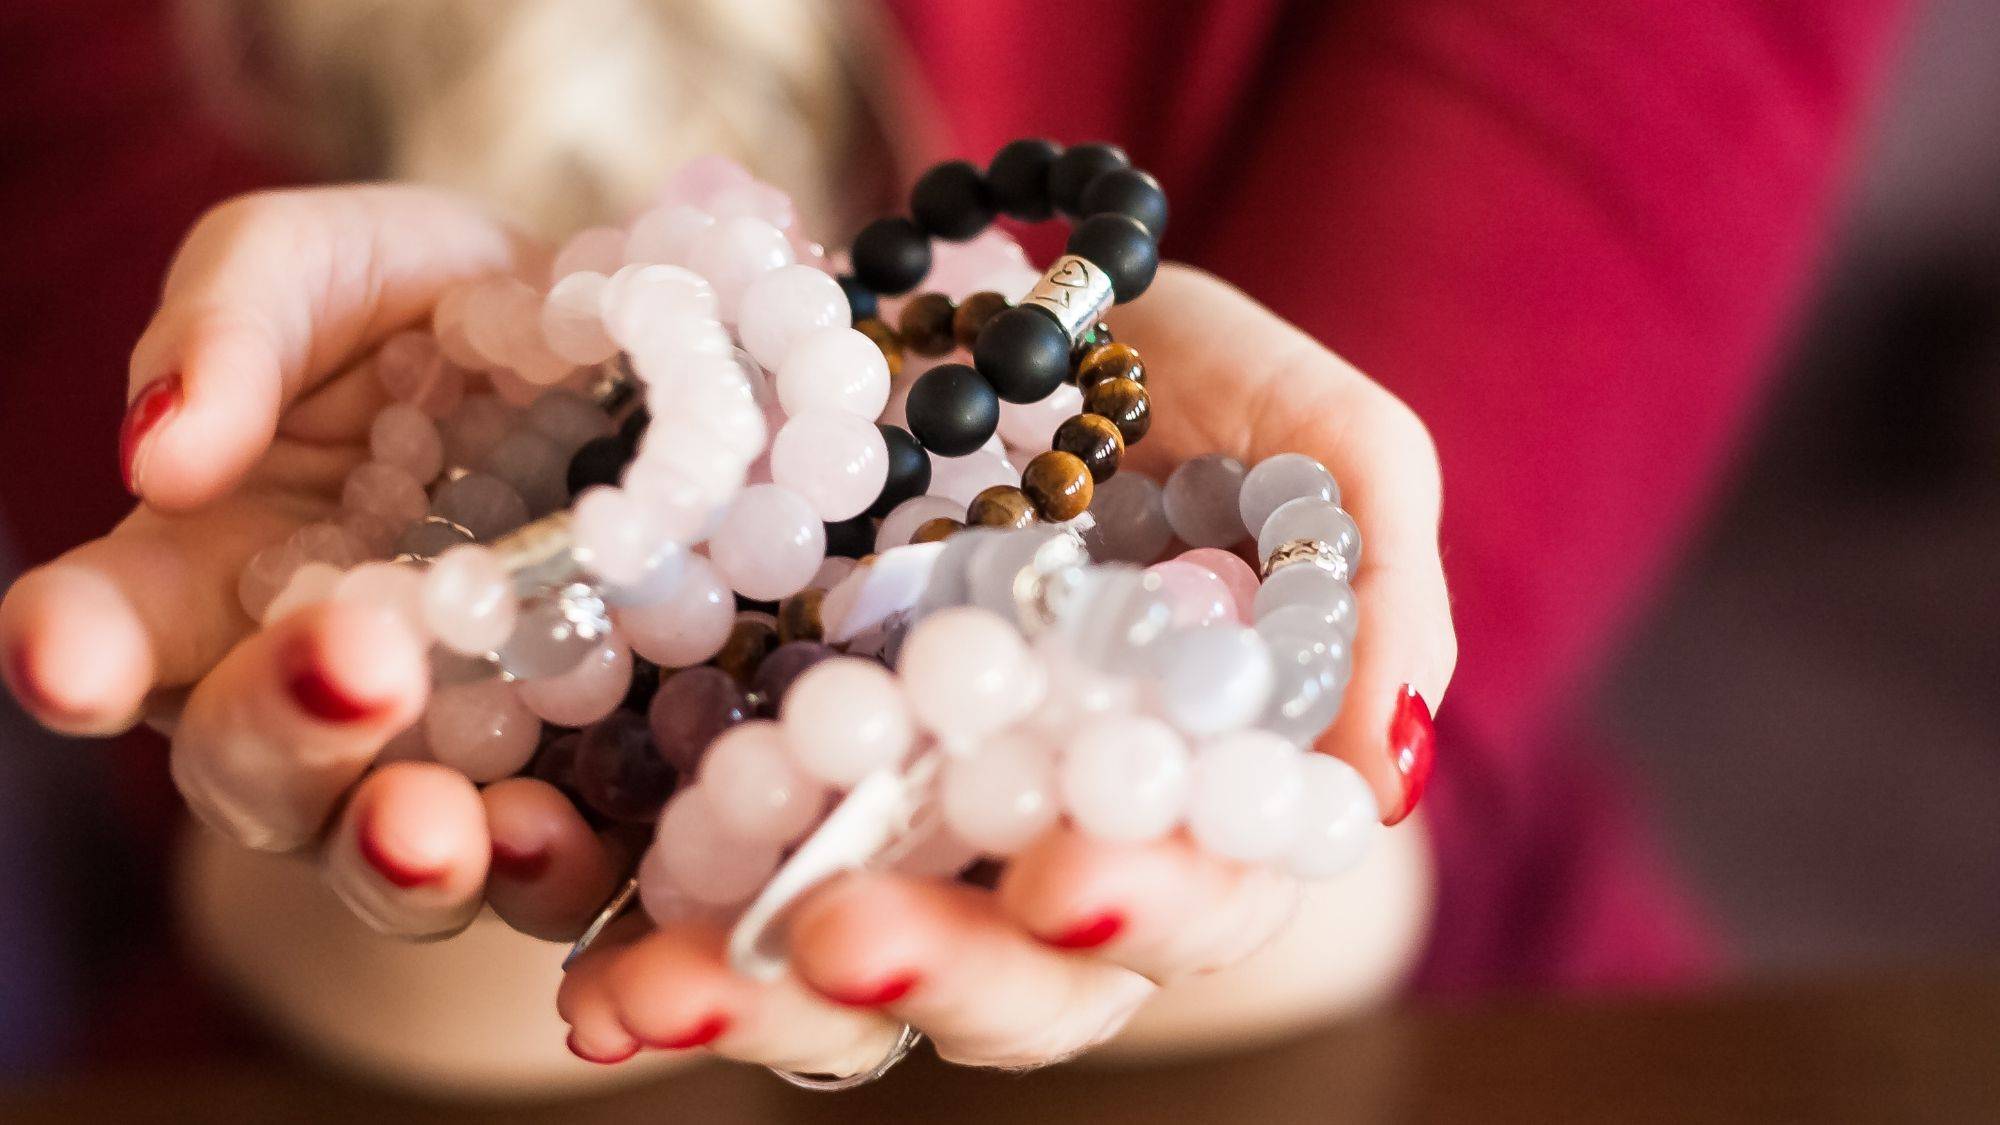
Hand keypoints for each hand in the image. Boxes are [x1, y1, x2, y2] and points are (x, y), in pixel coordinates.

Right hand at [0, 186, 624, 938]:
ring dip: (402, 851)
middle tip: (358, 667)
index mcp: (200, 573)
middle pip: (250, 763)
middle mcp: (300, 693)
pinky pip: (547, 868)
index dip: (75, 655)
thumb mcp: (332, 266)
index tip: (76, 664)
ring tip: (439, 827)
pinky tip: (562, 835)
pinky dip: (550, 870)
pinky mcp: (569, 788)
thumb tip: (162, 449)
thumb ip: (233, 328)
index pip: (100, 632)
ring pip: (382, 850)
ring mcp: (435, 756)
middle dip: (288, 730)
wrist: (639, 357)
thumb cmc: (436, 307)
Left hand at [556, 264, 1454, 1071]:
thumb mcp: (1319, 442)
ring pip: (851, 968)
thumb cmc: (1184, 381)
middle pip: (1014, 973)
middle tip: (844, 934)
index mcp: (1194, 795)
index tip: (1069, 877)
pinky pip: (717, 892)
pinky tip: (592, 987)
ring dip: (761, 996)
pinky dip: (656, 944)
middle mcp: (1048, 843)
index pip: (1195, 896)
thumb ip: (1377, 585)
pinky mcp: (773, 783)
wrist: (992, 315)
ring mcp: (903, 825)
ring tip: (655, 997)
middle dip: (934, 966)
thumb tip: (1381, 772)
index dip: (1142, 906)